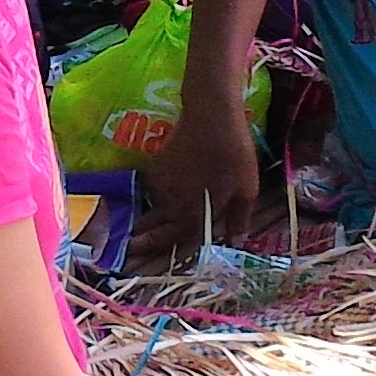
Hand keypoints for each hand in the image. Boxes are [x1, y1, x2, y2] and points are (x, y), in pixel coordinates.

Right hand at [130, 83, 257, 262]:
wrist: (210, 115)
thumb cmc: (234, 152)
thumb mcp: (246, 188)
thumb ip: (239, 217)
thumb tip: (236, 241)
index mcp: (197, 212)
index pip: (181, 239)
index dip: (168, 251)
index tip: (153, 260)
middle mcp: (175, 203)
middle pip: (158, 227)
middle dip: (144, 240)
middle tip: (129, 251)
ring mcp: (163, 185)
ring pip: (153, 209)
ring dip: (145, 221)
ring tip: (134, 232)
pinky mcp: (157, 168)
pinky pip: (151, 190)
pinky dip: (150, 198)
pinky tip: (151, 200)